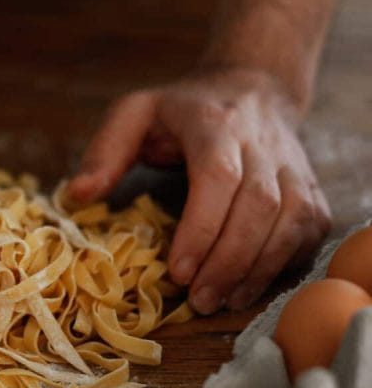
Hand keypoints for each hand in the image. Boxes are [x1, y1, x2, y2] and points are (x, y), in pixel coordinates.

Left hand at [67, 67, 330, 313]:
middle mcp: (261, 143)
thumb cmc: (184, 110)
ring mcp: (293, 165)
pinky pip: (311, 228)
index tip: (178, 271)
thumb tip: (77, 195)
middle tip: (199, 299)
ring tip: (224, 300)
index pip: (218, 177)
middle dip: (228, 260)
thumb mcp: (135, 113)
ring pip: (292, 219)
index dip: (202, 229)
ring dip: (260, 267)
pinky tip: (254, 285)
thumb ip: (105, 151)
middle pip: (259, 206)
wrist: (252, 86)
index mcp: (214, 124)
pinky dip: (287, 261)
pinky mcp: (311, 186)